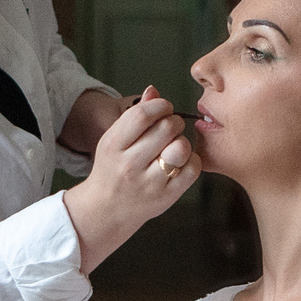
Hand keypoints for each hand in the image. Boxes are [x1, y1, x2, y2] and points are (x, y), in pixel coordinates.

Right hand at [60, 87, 194, 272]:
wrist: (107, 208)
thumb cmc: (114, 167)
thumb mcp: (114, 140)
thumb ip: (134, 115)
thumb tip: (154, 91)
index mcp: (113, 145)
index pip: (143, 114)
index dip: (160, 105)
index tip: (163, 108)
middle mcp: (129, 165)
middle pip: (166, 128)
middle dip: (174, 121)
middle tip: (170, 127)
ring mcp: (149, 183)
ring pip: (181, 148)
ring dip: (183, 141)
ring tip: (174, 145)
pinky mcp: (166, 197)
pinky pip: (192, 169)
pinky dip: (191, 161)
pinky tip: (180, 162)